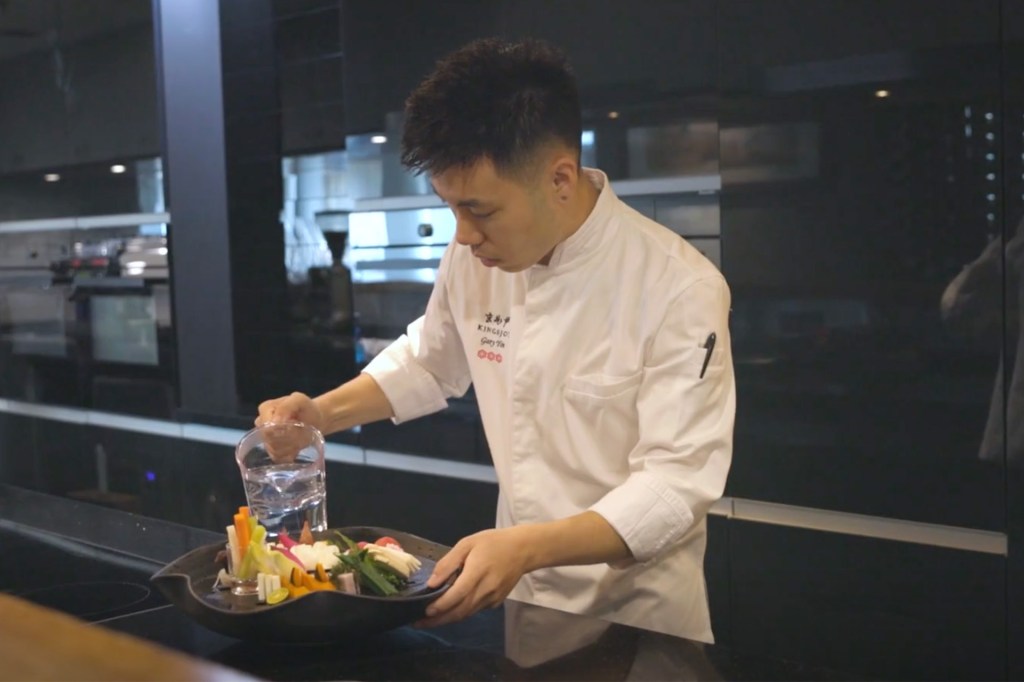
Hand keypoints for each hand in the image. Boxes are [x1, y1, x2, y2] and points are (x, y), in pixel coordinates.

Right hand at [255, 392, 324, 462]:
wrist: (315, 419)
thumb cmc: (306, 407)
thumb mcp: (299, 400)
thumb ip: (286, 406)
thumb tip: (275, 422)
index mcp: (265, 409)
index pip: (265, 427)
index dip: (281, 430)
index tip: (294, 425)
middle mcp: (262, 424)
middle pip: (269, 440)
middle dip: (287, 438)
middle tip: (300, 433)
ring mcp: (266, 438)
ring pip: (273, 450)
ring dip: (290, 447)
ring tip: (300, 438)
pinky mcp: (273, 450)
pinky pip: (277, 458)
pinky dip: (289, 455)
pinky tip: (297, 448)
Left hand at [415, 527, 534, 627]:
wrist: (523, 550)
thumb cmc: (493, 542)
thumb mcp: (468, 543)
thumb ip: (449, 562)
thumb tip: (432, 583)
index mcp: (478, 572)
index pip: (457, 594)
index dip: (441, 605)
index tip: (424, 611)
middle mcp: (486, 589)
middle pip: (460, 611)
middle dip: (438, 619)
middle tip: (419, 623)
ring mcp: (492, 598)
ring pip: (467, 614)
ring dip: (447, 619)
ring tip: (429, 621)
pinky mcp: (496, 602)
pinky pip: (475, 611)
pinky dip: (460, 613)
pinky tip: (449, 611)